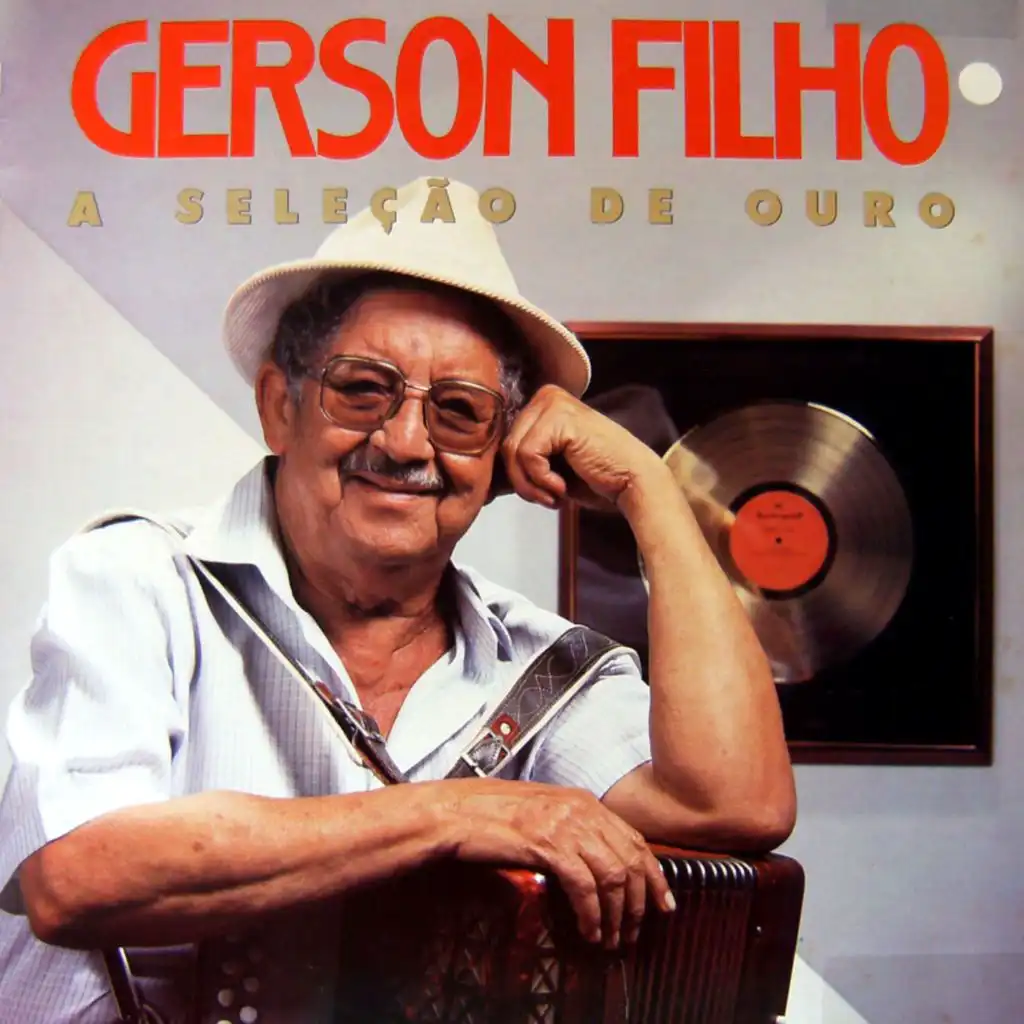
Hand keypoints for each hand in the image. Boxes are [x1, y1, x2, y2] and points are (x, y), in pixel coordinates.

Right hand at [439, 780, 675, 947]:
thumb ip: (570, 826)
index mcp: (582, 801)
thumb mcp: (541, 812)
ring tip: (610, 939)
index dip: (653, 875)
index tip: (662, 903)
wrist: (456, 812)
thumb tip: (594, 858)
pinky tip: (588, 931)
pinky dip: (591, 914)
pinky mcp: (548, 845)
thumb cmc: (491, 815)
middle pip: (630, 860)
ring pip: (613, 876)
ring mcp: (565, 826)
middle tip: (634, 933)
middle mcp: (581, 810)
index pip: (633, 839)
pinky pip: (585, 887)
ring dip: (617, 915)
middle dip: (639, 903)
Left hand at [501, 385, 668, 510]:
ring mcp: (553, 402)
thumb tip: (482, 470)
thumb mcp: (549, 465)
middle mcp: (546, 395)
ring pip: (512, 451)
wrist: (632, 483)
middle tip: (547, 497)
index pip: (505, 439)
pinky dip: (541, 480)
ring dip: (530, 484)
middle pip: (505, 444)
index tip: (538, 492)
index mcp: (542, 403)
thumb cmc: (594, 477)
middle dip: (521, 480)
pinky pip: (527, 456)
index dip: (514, 473)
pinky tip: (561, 487)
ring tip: (553, 495)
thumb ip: (521, 459)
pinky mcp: (560, 418)